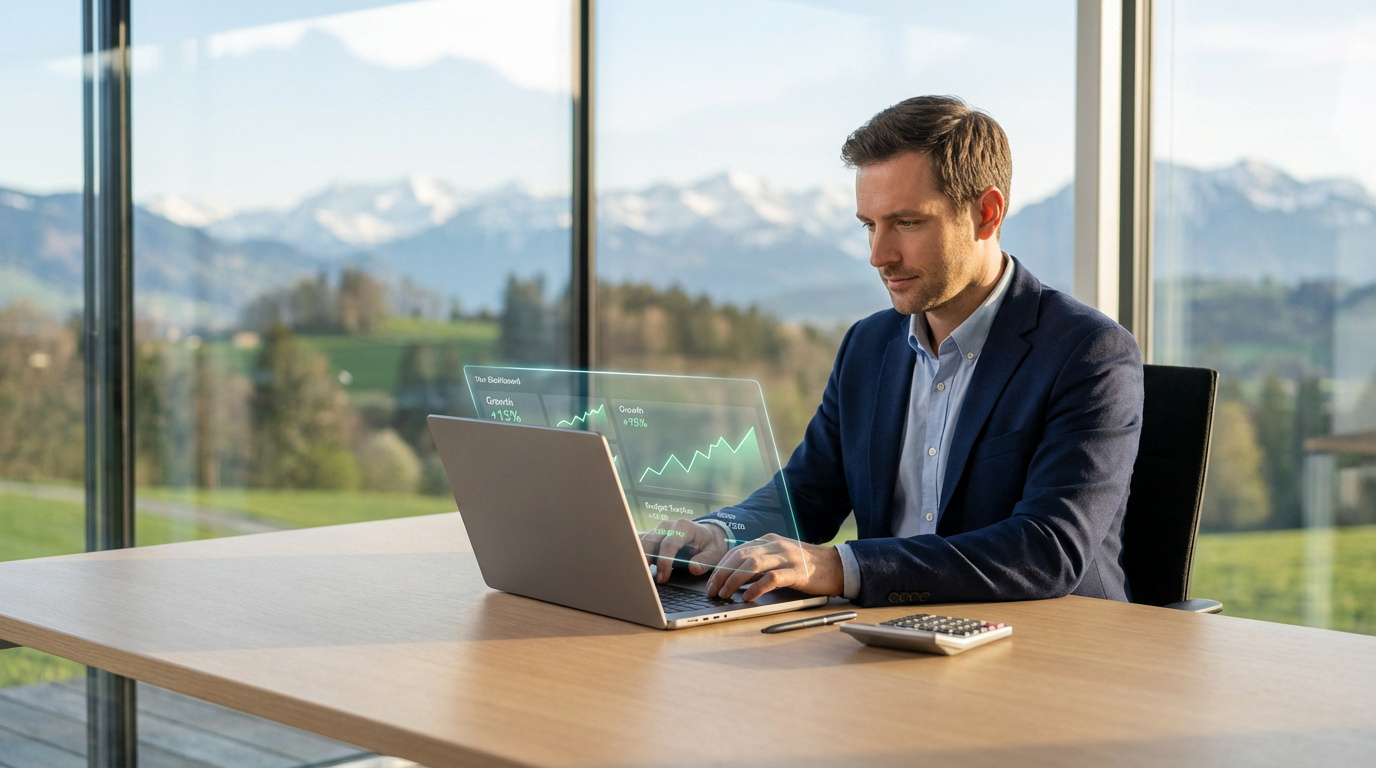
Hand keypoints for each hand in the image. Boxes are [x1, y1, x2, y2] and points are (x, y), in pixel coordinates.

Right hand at [639, 519, 729, 583]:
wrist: (707, 535)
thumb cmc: (710, 544)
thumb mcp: (715, 553)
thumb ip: (705, 561)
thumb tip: (693, 569)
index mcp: (683, 527)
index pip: (669, 544)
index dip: (664, 562)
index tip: (662, 578)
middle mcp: (667, 526)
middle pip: (650, 541)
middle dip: (644, 560)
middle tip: (643, 579)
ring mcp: (657, 531)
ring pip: (641, 543)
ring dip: (637, 559)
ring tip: (635, 575)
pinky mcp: (651, 538)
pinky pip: (639, 545)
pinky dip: (634, 556)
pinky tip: (631, 568)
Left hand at [706, 534, 843, 601]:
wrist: (837, 566)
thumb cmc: (805, 566)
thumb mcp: (779, 558)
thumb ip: (760, 564)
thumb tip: (733, 579)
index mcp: (768, 541)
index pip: (736, 551)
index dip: (720, 567)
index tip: (710, 583)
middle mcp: (774, 546)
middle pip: (739, 556)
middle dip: (722, 574)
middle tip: (712, 591)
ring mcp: (786, 557)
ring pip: (751, 565)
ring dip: (734, 581)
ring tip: (725, 595)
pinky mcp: (797, 572)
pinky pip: (772, 578)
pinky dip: (756, 588)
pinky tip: (748, 598)